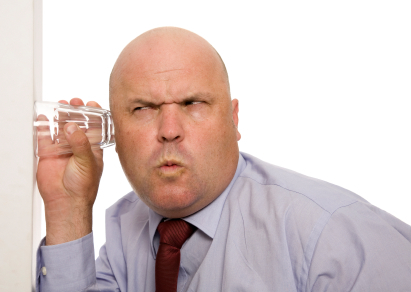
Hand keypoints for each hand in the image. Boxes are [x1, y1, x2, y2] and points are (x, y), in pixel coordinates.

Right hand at [37, 98, 103, 244]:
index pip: (95, 127)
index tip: (92, 103)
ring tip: (60, 105)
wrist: (66, 201)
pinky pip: (44, 137)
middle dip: (75, 112)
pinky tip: (44, 117)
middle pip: (76, 124)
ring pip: (60, 128)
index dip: (94, 115)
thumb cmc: (83, 186)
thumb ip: (81, 143)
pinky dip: (44, 126)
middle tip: (73, 102)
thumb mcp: (88, 161)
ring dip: (60, 116)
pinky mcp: (48, 153)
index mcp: (93, 148)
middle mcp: (78, 147)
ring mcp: (62, 149)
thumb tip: (72, 126)